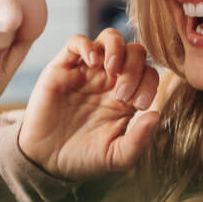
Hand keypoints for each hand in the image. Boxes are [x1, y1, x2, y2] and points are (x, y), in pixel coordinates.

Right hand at [15, 29, 161, 181]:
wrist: (46, 162)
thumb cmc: (84, 159)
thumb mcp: (117, 157)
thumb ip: (139, 140)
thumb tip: (156, 114)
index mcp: (127, 98)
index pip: (148, 73)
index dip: (150, 83)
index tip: (139, 105)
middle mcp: (109, 80)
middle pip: (134, 51)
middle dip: (135, 67)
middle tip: (123, 94)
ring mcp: (87, 72)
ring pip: (109, 39)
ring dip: (117, 49)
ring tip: (112, 70)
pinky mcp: (63, 68)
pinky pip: (77, 42)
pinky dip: (88, 46)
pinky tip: (92, 64)